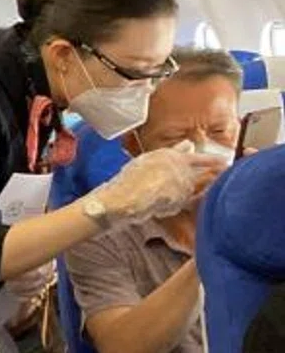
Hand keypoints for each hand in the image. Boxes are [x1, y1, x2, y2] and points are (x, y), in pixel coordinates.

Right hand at [95, 146, 212, 221]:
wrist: (127, 198)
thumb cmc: (133, 176)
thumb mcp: (152, 157)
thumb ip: (173, 152)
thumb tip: (188, 146)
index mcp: (179, 160)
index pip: (204, 159)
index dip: (215, 161)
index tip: (225, 162)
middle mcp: (186, 176)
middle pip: (207, 176)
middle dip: (215, 176)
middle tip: (221, 176)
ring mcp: (183, 192)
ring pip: (199, 190)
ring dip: (204, 189)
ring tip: (207, 188)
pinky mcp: (177, 207)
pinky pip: (185, 203)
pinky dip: (184, 201)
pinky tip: (179, 201)